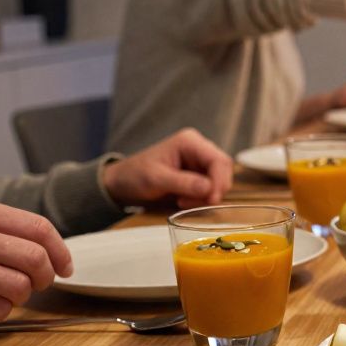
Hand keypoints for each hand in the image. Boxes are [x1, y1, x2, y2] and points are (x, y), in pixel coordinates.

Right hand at [0, 199, 71, 327]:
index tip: (65, 267)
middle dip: (45, 276)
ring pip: (20, 287)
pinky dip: (0, 311)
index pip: (38, 227)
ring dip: (21, 296)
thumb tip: (56, 252)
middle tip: (37, 283)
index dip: (61, 251)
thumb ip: (7, 231)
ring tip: (6, 292)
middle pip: (34, 258)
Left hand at [102, 128, 231, 208]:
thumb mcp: (156, 179)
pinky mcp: (198, 174)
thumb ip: (183, 183)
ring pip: (219, 180)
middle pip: (223, 169)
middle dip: (214, 189)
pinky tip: (184, 200)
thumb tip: (209, 189)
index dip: (220, 181)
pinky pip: (211, 187)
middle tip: (194, 203)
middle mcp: (199, 148)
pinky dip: (202, 198)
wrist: (122, 183)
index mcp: (190, 142)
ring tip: (182, 201)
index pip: (218, 160)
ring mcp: (199, 161)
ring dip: (206, 196)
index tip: (212, 199)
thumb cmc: (134, 176)